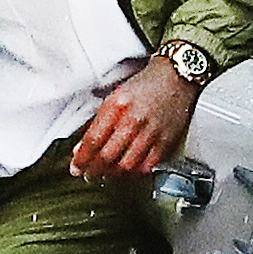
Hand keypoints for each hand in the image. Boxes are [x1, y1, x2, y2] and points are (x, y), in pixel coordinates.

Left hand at [67, 58, 198, 182]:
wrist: (176, 78)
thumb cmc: (146, 86)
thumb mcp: (115, 98)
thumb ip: (98, 123)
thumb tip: (83, 147)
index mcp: (117, 106)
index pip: (93, 140)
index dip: (82, 158)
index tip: (76, 167)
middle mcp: (134, 120)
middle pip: (107, 156)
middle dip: (93, 170)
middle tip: (88, 174)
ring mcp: (151, 133)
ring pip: (126, 165)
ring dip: (112, 174)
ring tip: (104, 175)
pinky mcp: (166, 142)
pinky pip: (147, 166)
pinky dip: (134, 173)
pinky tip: (126, 172)